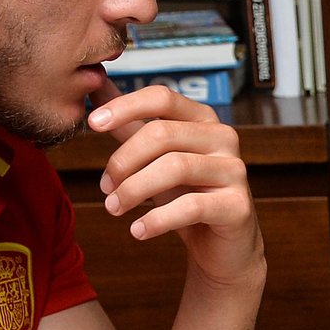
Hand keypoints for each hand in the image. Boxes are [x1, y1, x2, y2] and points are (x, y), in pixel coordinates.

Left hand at [87, 82, 264, 288]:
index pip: (162, 98)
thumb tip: (95, 85)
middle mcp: (223, 138)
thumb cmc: (187, 194)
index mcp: (202, 119)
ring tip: (114, 208)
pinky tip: (138, 230)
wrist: (222, 245)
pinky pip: (191, 206)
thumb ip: (130, 123)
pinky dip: (157, 219)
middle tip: (105, 187)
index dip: (125, 107)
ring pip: (175, 167)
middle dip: (124, 160)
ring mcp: (233, 170)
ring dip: (134, 190)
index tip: (92, 123)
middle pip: (162, 133)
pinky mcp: (237, 206)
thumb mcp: (155, 157)